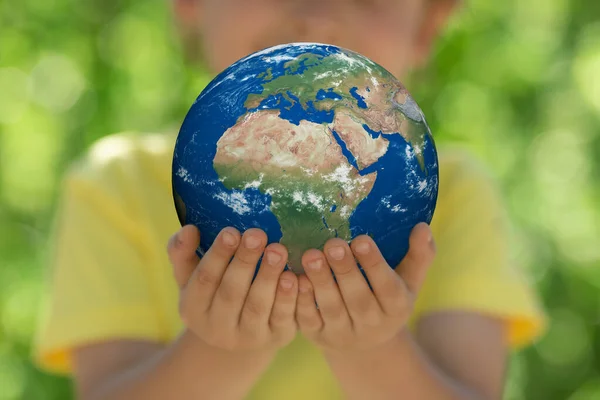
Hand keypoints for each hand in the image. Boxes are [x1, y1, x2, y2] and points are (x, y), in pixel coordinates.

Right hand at [167, 225, 298, 352]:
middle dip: (245, 261)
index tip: (231, 231)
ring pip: (258, 306)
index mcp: (193, 309)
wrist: (240, 332)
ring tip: (278, 250)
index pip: (204, 280)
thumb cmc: (213, 292)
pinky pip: (283, 318)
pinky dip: (288, 297)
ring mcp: (248, 337)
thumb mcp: (191, 275)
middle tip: (257, 235)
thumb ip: (183, 251)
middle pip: (231, 293)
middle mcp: (217, 329)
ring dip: (268, 276)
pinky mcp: (277, 338)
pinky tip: (294, 276)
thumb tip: (189, 229)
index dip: (217, 256)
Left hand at [295, 223, 435, 352]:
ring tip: (311, 255)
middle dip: (345, 270)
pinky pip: (308, 320)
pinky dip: (301, 301)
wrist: (365, 343)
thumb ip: (420, 255)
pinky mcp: (318, 336)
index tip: (362, 240)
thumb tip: (423, 227)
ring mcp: (343, 333)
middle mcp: (371, 324)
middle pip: (357, 298)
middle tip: (333, 243)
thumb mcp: (409, 280)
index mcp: (396, 307)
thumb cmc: (387, 297)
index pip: (387, 287)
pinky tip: (294, 278)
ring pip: (331, 308)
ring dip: (320, 282)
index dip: (374, 264)